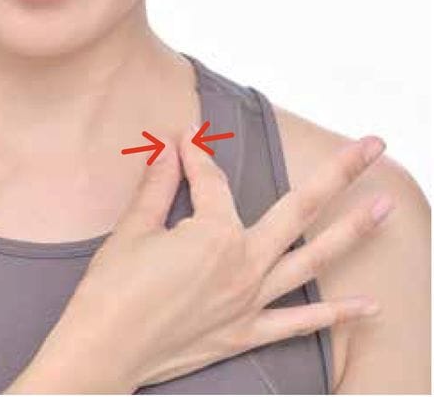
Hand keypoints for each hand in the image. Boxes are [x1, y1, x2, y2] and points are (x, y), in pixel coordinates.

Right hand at [60, 128, 391, 389]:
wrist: (104, 349)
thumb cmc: (113, 288)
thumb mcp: (134, 227)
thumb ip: (159, 184)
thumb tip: (171, 148)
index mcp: (215, 234)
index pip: (212, 181)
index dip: (195, 156)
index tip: (185, 140)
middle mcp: (244, 264)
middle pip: (300, 209)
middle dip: (339, 173)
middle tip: (371, 145)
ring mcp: (250, 302)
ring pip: (313, 261)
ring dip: (354, 231)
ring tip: (385, 207)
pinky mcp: (245, 333)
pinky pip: (300, 325)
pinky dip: (336, 316)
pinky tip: (368, 306)